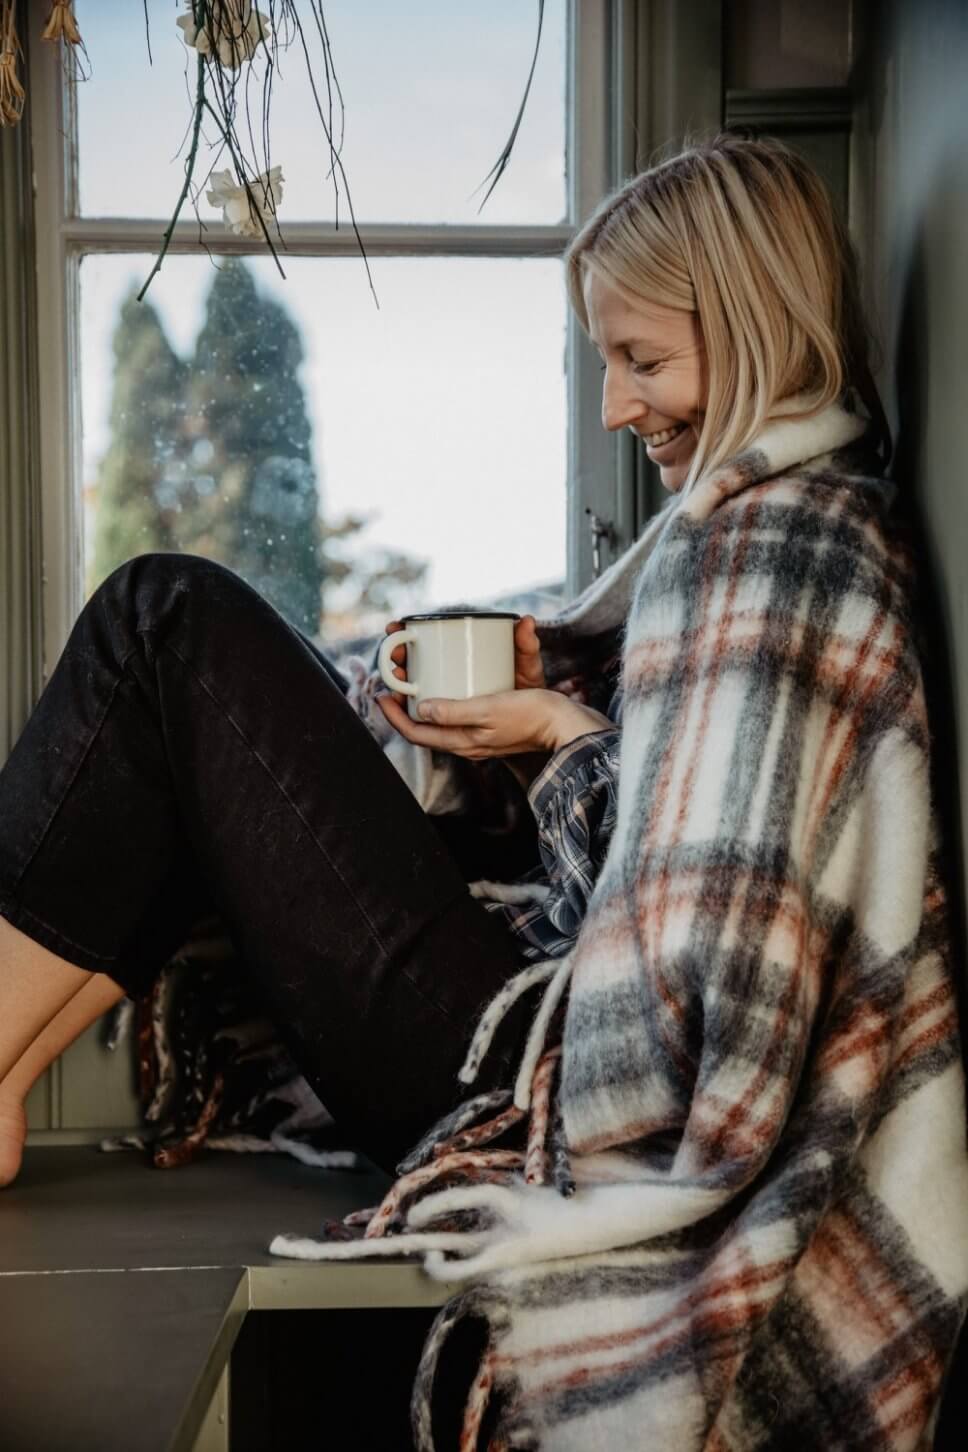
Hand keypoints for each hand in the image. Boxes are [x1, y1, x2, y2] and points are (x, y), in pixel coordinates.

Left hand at [376, 617, 564, 775]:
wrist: (566, 725)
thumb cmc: (532, 718)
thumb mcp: (490, 711)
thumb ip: (454, 712)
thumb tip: (421, 709)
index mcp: (462, 740)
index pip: (415, 732)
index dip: (393, 714)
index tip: (381, 692)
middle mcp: (466, 737)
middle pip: (424, 719)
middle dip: (406, 694)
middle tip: (397, 668)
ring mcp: (479, 727)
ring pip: (441, 710)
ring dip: (425, 688)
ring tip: (416, 666)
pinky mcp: (493, 716)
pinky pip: (461, 701)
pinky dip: (450, 684)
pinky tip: (451, 668)